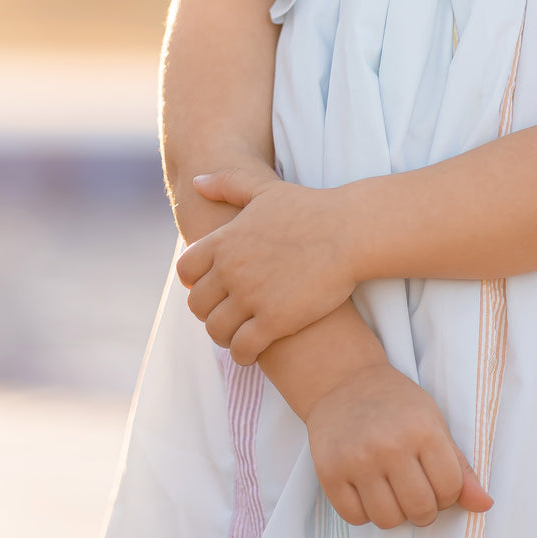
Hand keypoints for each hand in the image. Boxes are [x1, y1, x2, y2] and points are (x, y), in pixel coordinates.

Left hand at [177, 163, 357, 363]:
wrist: (350, 232)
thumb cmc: (312, 209)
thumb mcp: (264, 189)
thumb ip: (227, 183)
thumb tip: (196, 183)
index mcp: (225, 241)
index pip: (186, 271)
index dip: (195, 283)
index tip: (212, 288)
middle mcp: (231, 269)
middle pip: (198, 304)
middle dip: (209, 313)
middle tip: (226, 317)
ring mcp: (251, 297)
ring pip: (217, 330)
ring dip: (224, 337)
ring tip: (237, 338)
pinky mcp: (274, 321)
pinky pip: (242, 348)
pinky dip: (242, 354)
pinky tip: (253, 353)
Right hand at [305, 363, 492, 528]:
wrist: (343, 382)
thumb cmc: (396, 405)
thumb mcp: (434, 424)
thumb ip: (460, 467)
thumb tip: (485, 506)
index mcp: (423, 430)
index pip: (450, 490)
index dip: (448, 494)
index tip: (436, 481)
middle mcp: (390, 446)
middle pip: (421, 510)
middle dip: (423, 509)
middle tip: (414, 490)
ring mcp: (356, 461)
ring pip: (388, 520)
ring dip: (394, 513)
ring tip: (390, 490)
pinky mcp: (329, 473)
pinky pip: (355, 518)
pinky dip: (364, 512)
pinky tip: (366, 489)